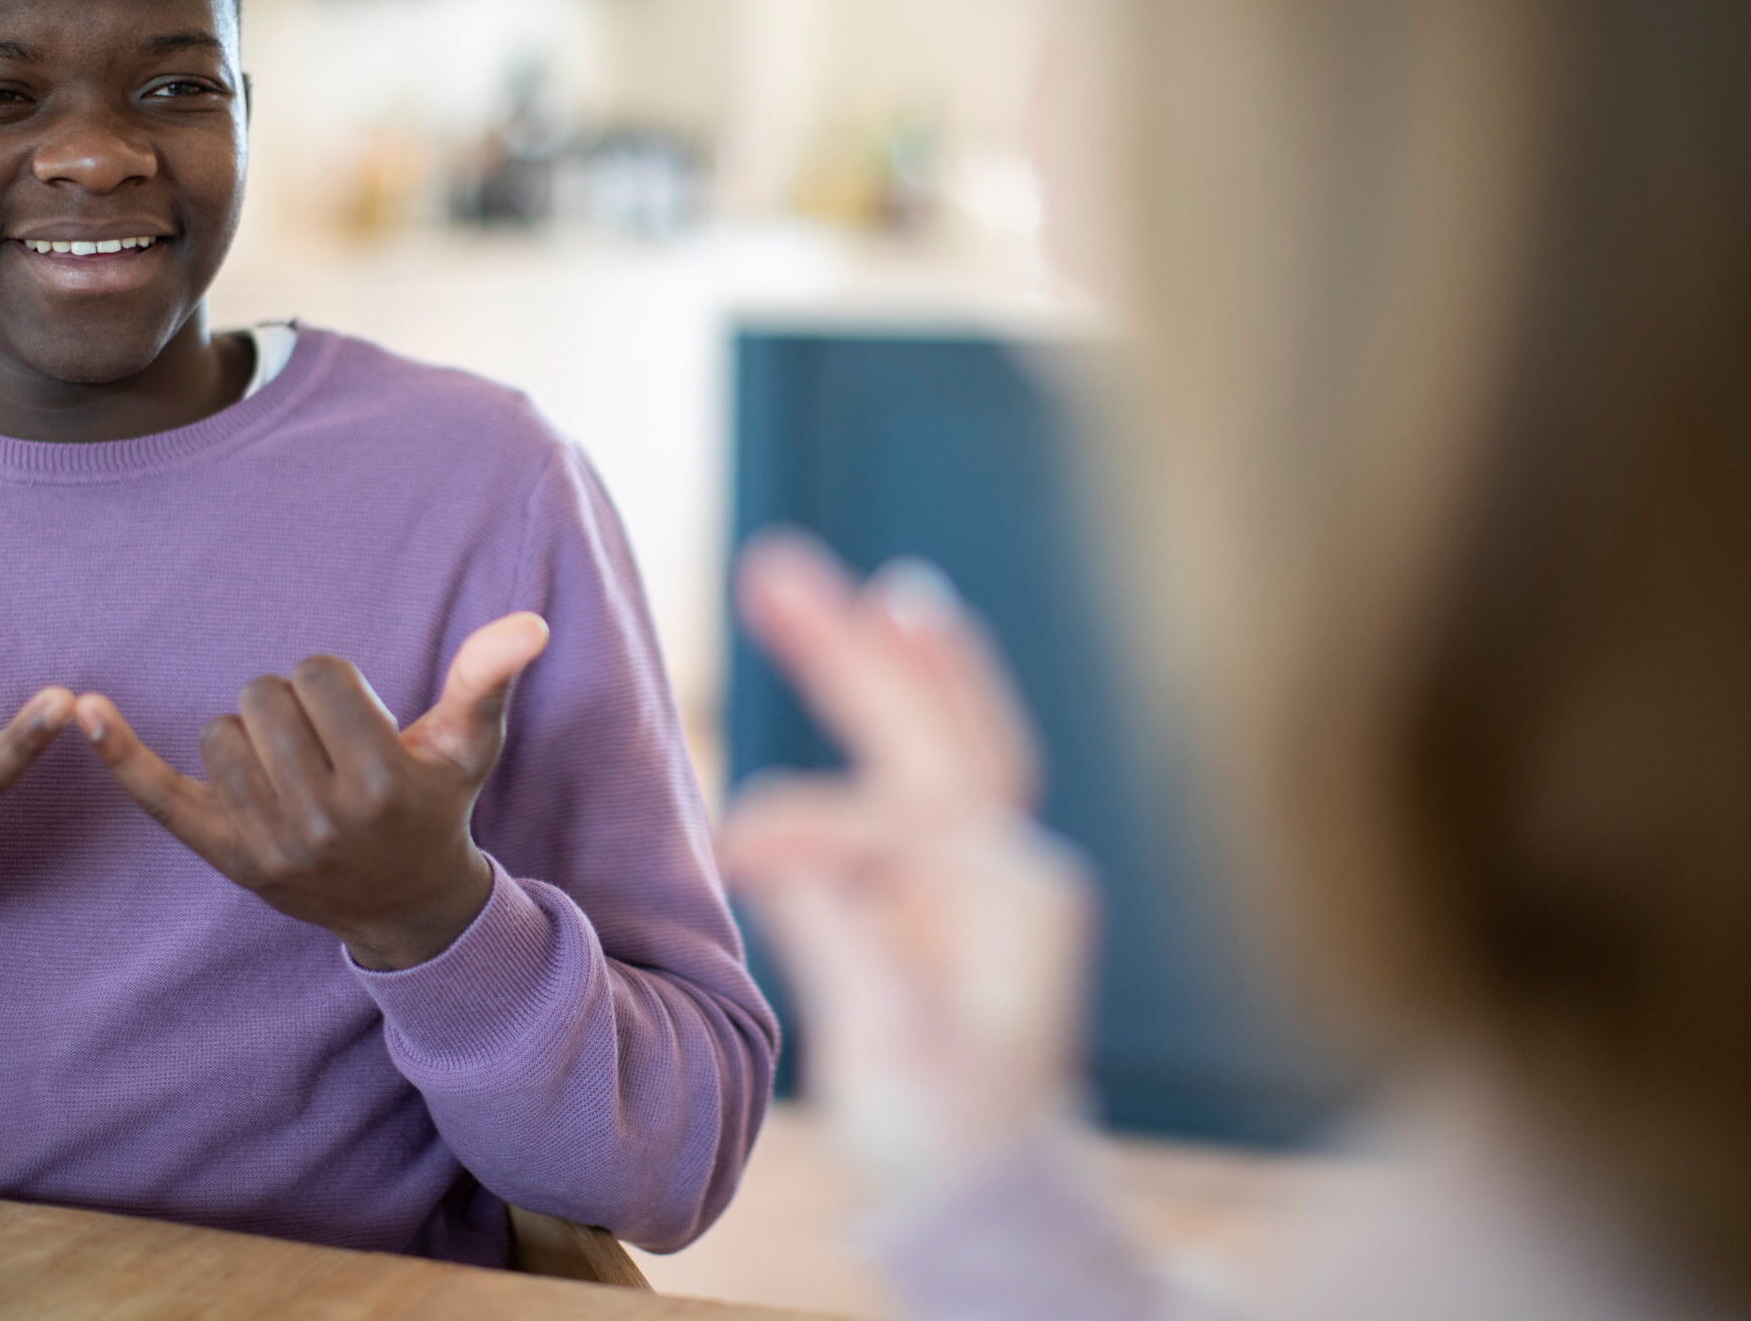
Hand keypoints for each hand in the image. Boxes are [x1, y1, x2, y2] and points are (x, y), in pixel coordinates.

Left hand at [79, 613, 550, 970]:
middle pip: (265, 695)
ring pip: (221, 731)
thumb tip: (530, 622)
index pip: (320, 673)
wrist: (404, 905)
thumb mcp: (469, 745)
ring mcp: (267, 844)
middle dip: (292, 705)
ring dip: (251, 734)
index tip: (355, 720)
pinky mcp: (224, 857)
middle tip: (324, 748)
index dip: (334, 683)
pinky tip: (80, 710)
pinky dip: (120, 752)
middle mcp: (321, 818)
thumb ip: (487, 679)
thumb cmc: (435, 804)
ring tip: (292, 769)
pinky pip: (160, 795)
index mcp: (381, 781)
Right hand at [719, 530, 1091, 1200]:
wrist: (993, 1183)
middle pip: (935, 726)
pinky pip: (941, 757)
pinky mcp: (966, 871)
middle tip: (774, 567)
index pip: (900, 813)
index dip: (813, 823)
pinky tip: (893, 631)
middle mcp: (1014, 860)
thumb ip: (840, 933)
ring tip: (855, 582)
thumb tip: (768, 840)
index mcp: (1008, 898)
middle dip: (855, 648)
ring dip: (889, 652)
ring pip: (944, 730)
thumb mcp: (888, 1046)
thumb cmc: (941, 1130)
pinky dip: (914, 690)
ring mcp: (995, 861)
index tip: (737, 851)